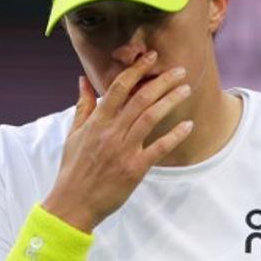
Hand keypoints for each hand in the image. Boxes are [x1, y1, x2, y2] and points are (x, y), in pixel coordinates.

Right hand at [42, 51, 194, 231]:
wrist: (73, 203)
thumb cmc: (73, 169)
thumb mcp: (73, 135)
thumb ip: (83, 106)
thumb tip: (83, 80)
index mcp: (97, 121)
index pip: (119, 87)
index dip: (136, 70)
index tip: (151, 57)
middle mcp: (111, 132)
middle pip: (141, 98)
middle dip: (162, 81)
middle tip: (179, 70)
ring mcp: (124, 150)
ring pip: (151, 117)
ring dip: (171, 101)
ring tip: (186, 90)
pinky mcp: (135, 168)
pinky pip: (159, 148)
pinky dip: (175, 135)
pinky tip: (187, 125)